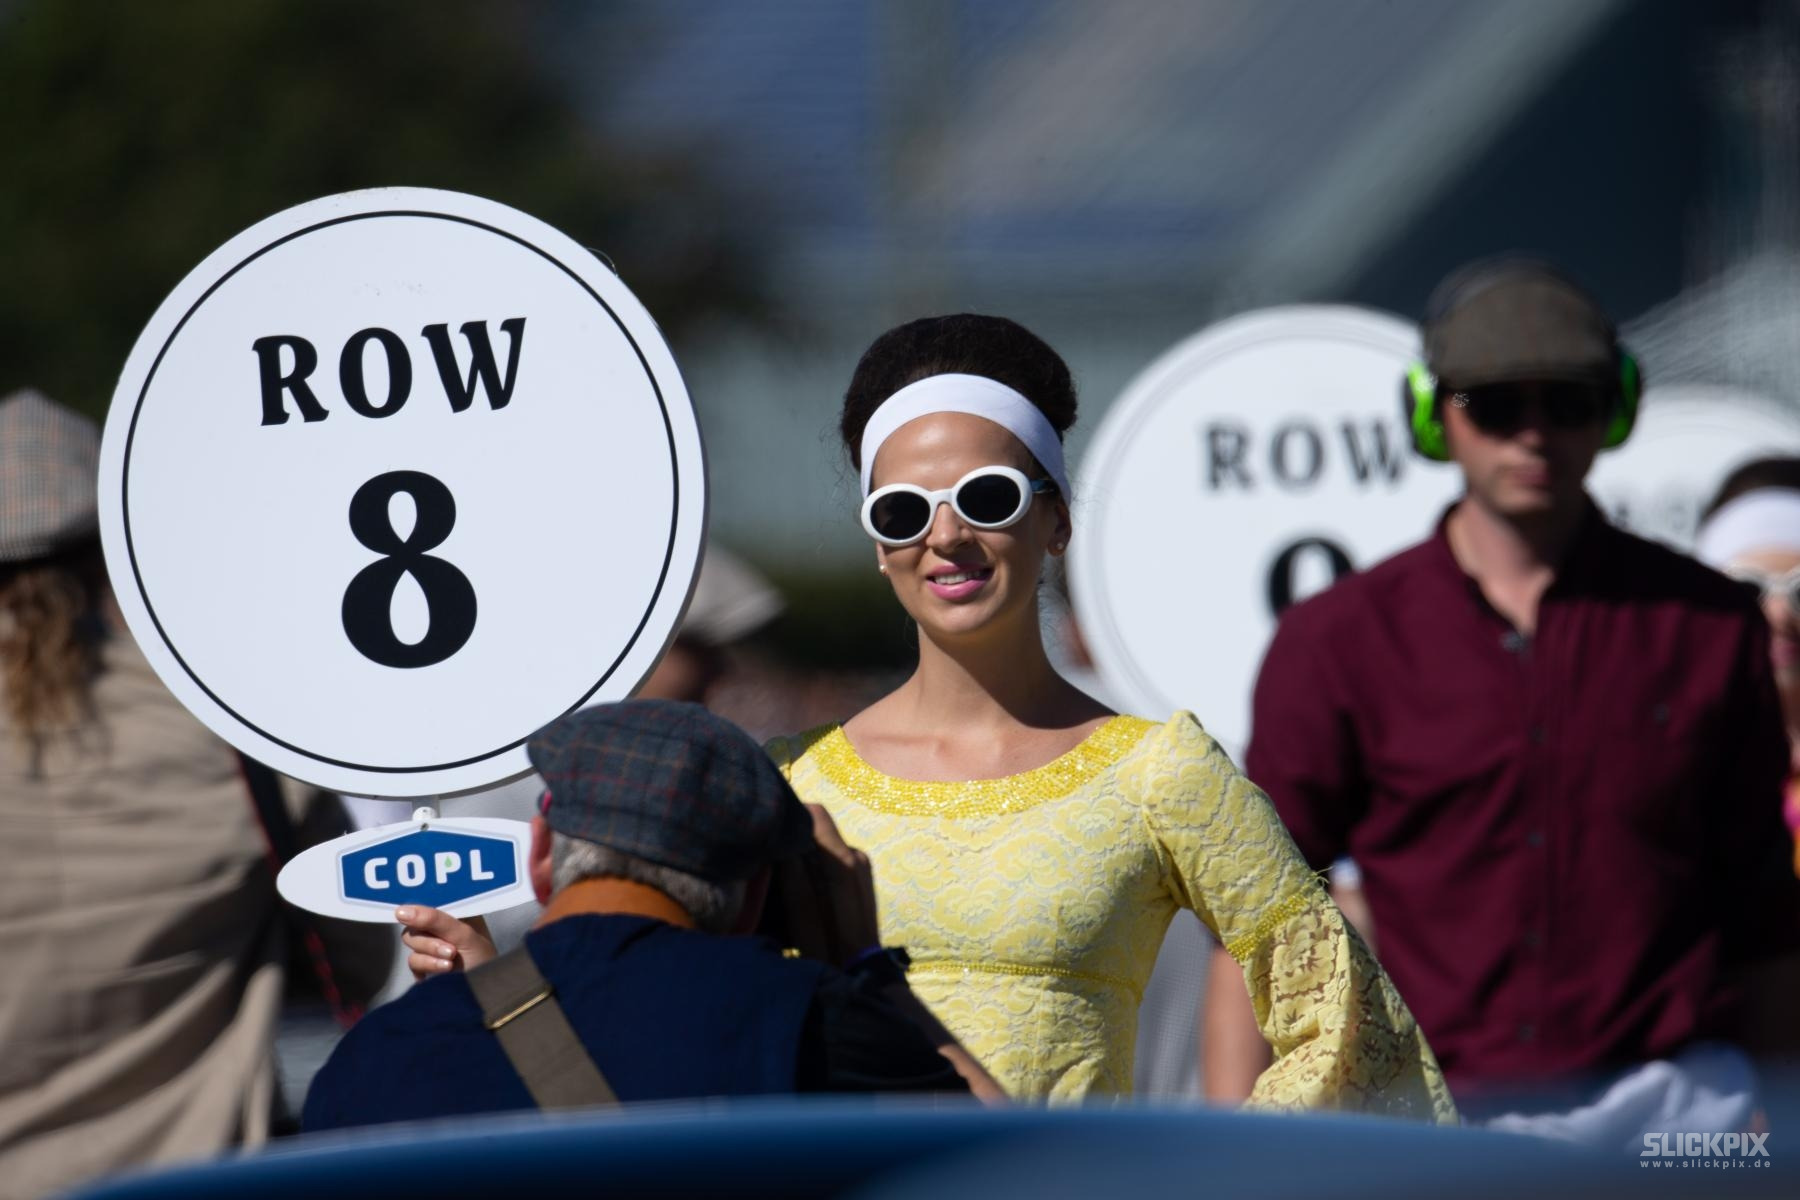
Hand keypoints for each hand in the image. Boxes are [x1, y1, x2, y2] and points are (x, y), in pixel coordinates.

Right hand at [397, 906, 495, 980]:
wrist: (486, 992)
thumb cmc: (484, 958)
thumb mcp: (464, 934)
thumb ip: (435, 920)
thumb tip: (401, 912)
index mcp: (455, 910)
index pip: (429, 898)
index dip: (420, 905)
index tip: (409, 913)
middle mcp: (441, 926)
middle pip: (414, 922)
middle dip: (430, 937)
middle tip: (450, 948)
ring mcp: (431, 945)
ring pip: (411, 940)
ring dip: (430, 951)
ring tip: (451, 959)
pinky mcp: (424, 966)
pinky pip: (413, 960)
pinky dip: (427, 964)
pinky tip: (444, 969)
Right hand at [769, 805, 879, 966]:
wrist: (862, 971)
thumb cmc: (829, 947)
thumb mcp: (804, 916)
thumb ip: (794, 876)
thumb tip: (782, 843)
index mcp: (844, 861)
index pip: (815, 815)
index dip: (790, 815)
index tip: (768, 826)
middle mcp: (856, 854)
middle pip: (818, 825)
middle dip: (793, 832)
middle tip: (768, 845)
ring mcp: (861, 862)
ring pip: (823, 839)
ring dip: (802, 846)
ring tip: (780, 863)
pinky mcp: (860, 872)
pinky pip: (831, 853)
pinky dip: (814, 859)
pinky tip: (800, 876)